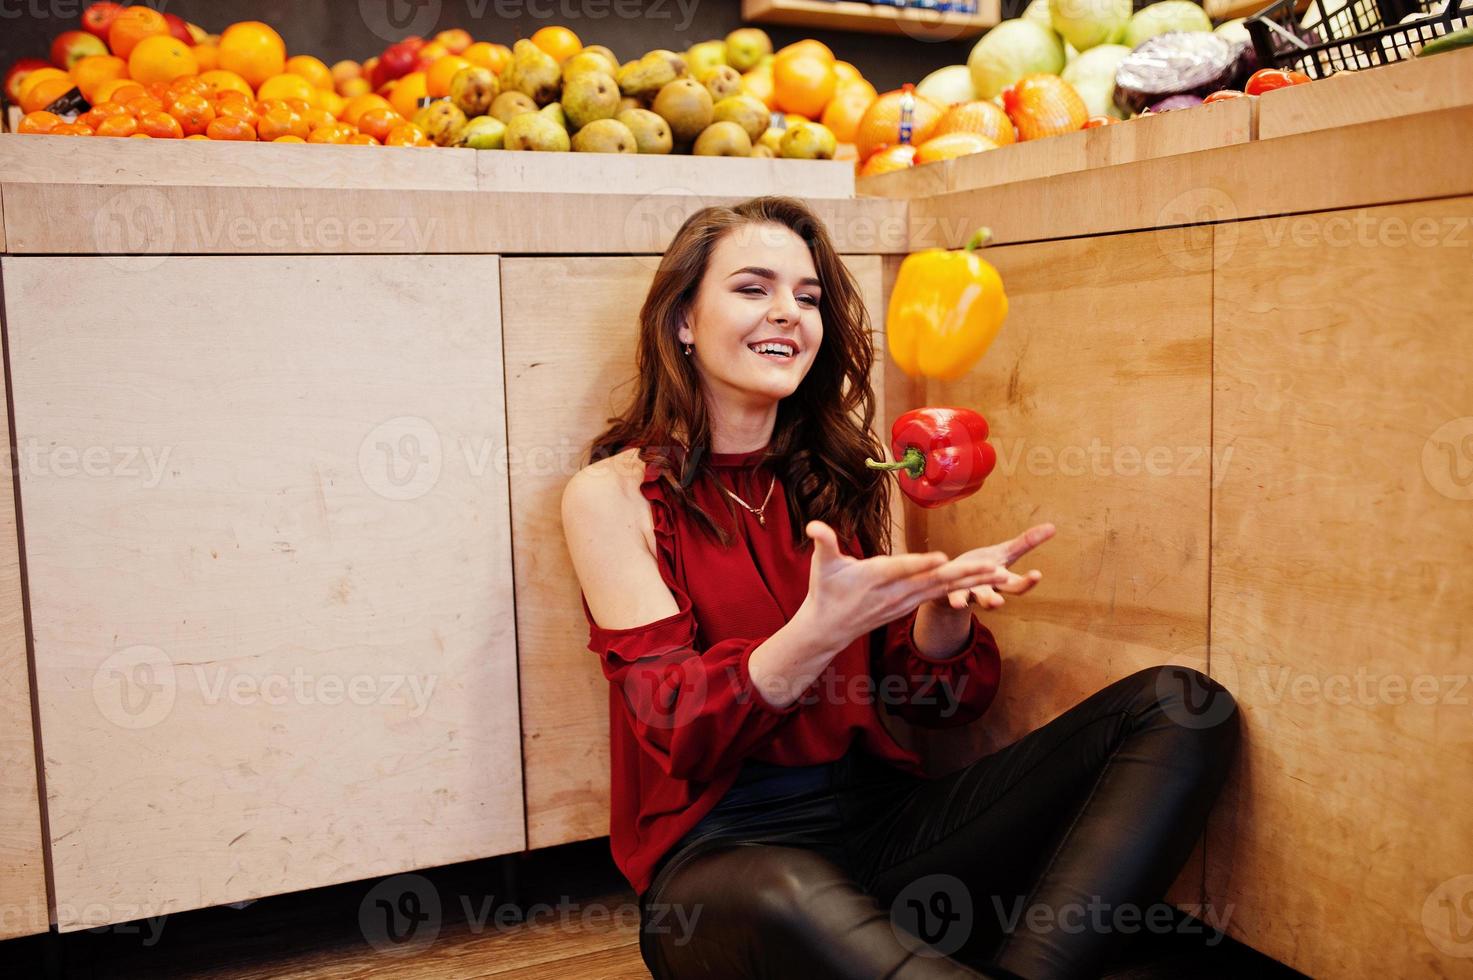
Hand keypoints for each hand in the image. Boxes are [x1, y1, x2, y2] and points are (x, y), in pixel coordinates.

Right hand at [796, 520, 1007, 652]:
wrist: (829, 628)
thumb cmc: (825, 591)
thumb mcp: (821, 566)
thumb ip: (823, 543)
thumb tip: (814, 526)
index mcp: (874, 577)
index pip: (901, 569)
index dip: (920, 563)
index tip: (941, 558)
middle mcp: (895, 591)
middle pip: (934, 581)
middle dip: (964, 574)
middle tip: (993, 566)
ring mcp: (905, 601)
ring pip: (944, 589)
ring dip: (973, 582)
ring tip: (1001, 574)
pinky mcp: (910, 605)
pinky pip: (942, 595)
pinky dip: (965, 589)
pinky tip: (985, 582)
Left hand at [927, 523, 1055, 612]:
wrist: (956, 579)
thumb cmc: (984, 566)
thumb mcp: (1005, 553)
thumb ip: (1026, 543)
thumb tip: (1053, 526)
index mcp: (1000, 581)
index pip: (1016, 585)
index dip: (1027, 582)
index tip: (1037, 574)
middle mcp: (986, 591)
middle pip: (992, 598)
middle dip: (994, 601)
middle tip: (998, 602)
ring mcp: (969, 594)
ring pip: (969, 601)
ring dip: (966, 602)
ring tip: (966, 603)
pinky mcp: (952, 593)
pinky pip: (953, 597)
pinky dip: (955, 599)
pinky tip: (956, 602)